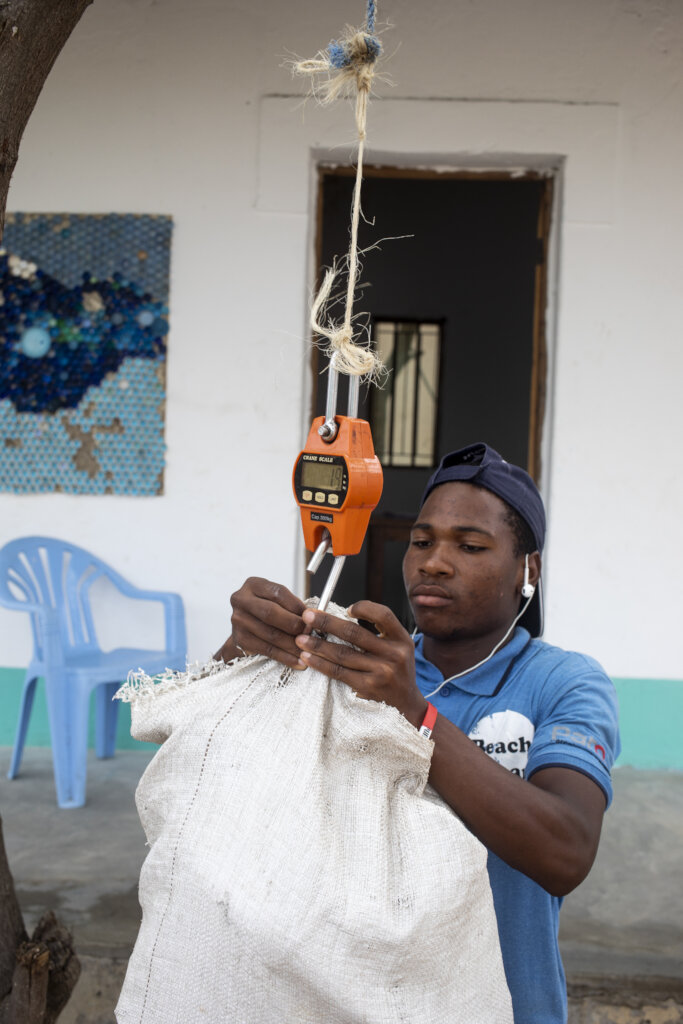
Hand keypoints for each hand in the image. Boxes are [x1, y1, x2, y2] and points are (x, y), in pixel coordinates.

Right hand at [230, 577, 306, 669]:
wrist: (246, 630)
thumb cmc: (266, 613)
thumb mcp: (276, 601)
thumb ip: (292, 606)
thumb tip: (313, 619)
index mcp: (253, 585)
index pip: (278, 593)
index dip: (297, 606)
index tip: (312, 617)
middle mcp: (241, 600)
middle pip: (271, 612)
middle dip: (294, 625)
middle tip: (310, 634)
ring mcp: (238, 620)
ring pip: (271, 634)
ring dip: (292, 645)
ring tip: (308, 650)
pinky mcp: (240, 640)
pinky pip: (267, 650)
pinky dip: (285, 657)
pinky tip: (298, 661)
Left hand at [294, 600, 427, 727]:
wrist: (406, 704)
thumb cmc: (396, 670)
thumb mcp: (399, 647)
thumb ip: (379, 631)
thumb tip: (342, 616)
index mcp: (402, 639)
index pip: (383, 615)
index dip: (364, 608)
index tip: (346, 608)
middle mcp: (393, 654)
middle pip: (354, 633)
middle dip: (327, 622)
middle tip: (307, 615)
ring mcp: (380, 672)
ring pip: (343, 653)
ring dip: (318, 645)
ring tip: (300, 638)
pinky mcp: (367, 687)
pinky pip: (339, 672)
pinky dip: (321, 664)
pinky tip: (308, 657)